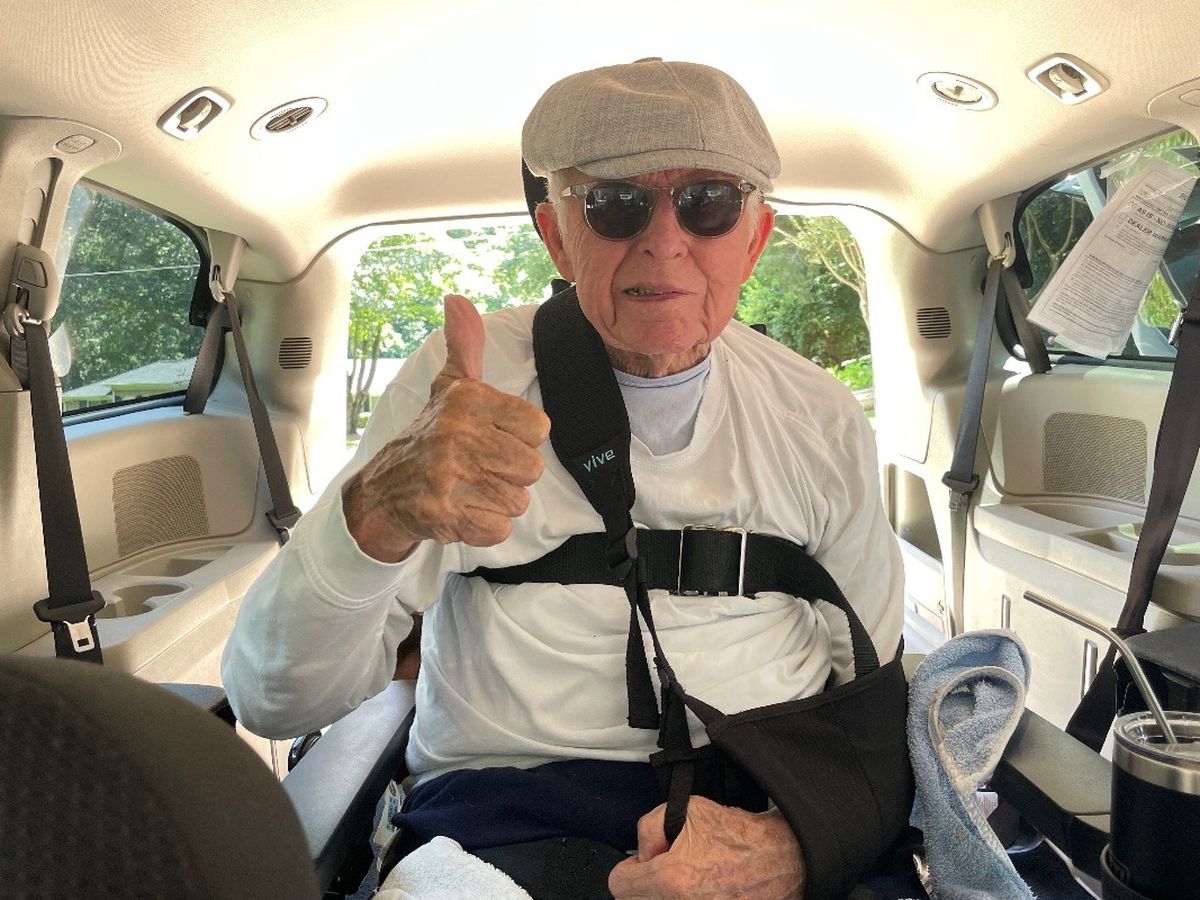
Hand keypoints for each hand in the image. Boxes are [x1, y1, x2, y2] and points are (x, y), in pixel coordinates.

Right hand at [344, 294, 550, 560]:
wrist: (382, 492)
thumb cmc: (427, 437)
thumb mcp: (448, 387)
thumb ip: (466, 346)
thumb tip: (457, 300)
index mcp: (468, 401)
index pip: (539, 429)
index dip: (519, 439)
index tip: (492, 438)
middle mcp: (458, 434)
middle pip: (531, 468)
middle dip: (509, 474)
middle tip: (478, 468)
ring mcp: (450, 476)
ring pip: (517, 500)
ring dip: (496, 501)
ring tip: (468, 489)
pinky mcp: (446, 514)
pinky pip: (499, 528)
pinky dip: (484, 526)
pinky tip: (461, 510)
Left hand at [608, 797, 803, 899]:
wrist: (784, 860)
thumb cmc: (742, 837)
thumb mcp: (690, 809)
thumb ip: (651, 826)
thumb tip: (644, 852)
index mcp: (671, 878)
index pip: (620, 885)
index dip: (630, 868)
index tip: (644, 863)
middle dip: (644, 884)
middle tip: (664, 870)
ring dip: (661, 895)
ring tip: (684, 880)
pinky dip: (683, 899)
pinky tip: (701, 890)